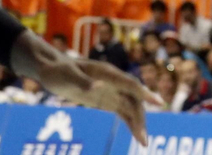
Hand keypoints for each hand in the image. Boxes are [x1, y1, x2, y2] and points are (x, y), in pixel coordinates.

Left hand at [15, 37, 159, 142]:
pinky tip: (136, 135)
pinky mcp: (107, 100)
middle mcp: (114, 82)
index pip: (130, 84)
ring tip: (143, 143)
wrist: (52, 69)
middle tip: (142, 139)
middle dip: (141, 118)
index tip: (158, 102)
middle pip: (134, 100)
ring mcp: (112, 91)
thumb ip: (83, 81)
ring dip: (138, 123)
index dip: (145, 93)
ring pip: (132, 107)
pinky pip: (123, 112)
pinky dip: (131, 123)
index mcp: (108, 73)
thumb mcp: (67, 76)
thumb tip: (99, 86)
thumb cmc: (58, 70)